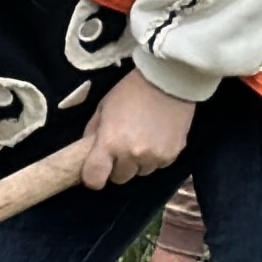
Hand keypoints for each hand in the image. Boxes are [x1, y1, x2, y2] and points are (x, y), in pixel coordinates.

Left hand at [77, 71, 196, 191]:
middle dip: (117, 167)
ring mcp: (154, 157)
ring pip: (140, 173)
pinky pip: (159, 166)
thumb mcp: (102, 109)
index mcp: (110, 143)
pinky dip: (155, 157)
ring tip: (140, 140)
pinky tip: (156, 138)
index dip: (93, 178)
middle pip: (120, 178)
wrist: (168, 82)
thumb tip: (87, 151)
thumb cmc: (129, 92)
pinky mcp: (173, 155)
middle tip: (120, 149)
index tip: (95, 171)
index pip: (95, 179)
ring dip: (137, 163)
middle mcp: (132, 155)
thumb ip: (93, 133)